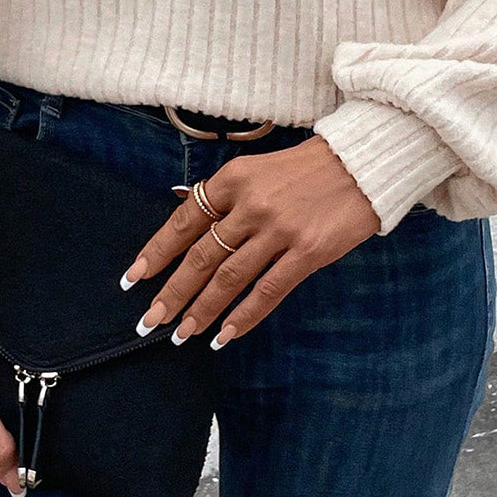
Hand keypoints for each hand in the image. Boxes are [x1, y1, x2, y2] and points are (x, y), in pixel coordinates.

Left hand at [120, 134, 381, 347]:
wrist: (361, 162)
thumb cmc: (308, 168)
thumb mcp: (259, 170)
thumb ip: (228, 200)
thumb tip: (193, 232)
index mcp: (233, 179)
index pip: (184, 221)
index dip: (157, 252)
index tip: (135, 278)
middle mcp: (250, 204)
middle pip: (201, 256)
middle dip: (172, 292)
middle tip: (150, 319)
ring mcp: (278, 229)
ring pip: (229, 279)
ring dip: (202, 310)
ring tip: (182, 333)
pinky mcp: (307, 252)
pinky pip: (267, 291)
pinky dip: (243, 316)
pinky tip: (225, 334)